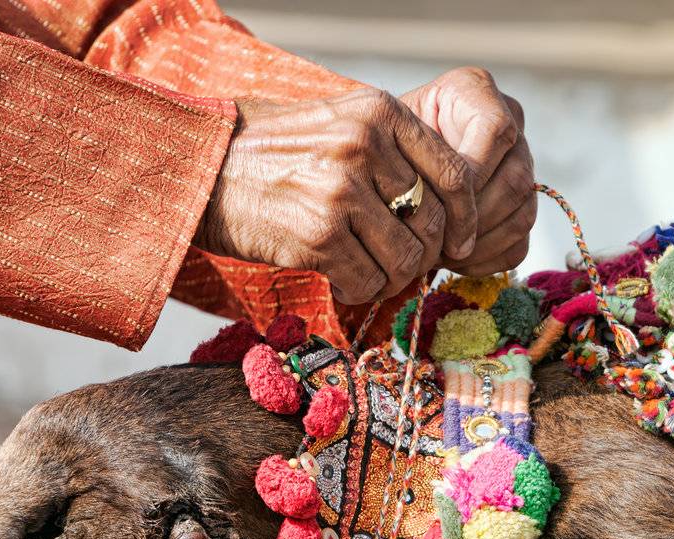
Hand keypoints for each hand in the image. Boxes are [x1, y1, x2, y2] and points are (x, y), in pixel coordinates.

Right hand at [195, 89, 477, 303]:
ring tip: (362, 266)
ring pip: (405, 260)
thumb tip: (456, 210)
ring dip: (388, 276)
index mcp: (380, 114)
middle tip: (398, 260)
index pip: (455, 175)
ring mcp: (341, 192)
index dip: (466, 218)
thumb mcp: (343, 124)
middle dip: (421, 253)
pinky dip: (358, 289)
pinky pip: (368, 283)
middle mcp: (364, 147)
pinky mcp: (318, 236)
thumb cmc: (281, 153)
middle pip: (432, 224)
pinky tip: (337, 275)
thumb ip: (398, 154)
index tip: (462, 241)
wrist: (206, 168)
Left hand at [401, 68, 535, 274]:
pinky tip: (453, 261)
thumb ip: (408, 154)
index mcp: (476, 92)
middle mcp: (510, 123)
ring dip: (479, 243)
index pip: (496, 131)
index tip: (435, 203)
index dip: (470, 174)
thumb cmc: (380, 145)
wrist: (385, 160)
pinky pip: (518, 243)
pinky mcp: (521, 207)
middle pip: (515, 180)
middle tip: (436, 240)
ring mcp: (522, 166)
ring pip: (521, 215)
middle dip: (473, 219)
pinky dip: (486, 260)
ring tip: (440, 254)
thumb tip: (426, 206)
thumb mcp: (384, 134)